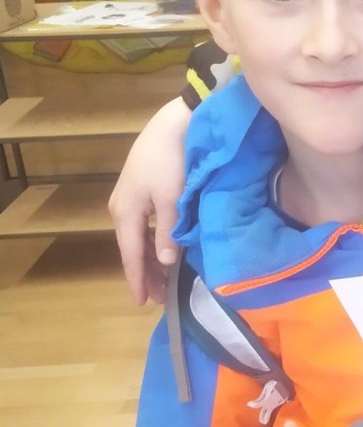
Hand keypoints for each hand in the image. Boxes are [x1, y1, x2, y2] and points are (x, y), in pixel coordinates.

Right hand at [108, 96, 191, 305]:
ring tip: (163, 279)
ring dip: (149, 258)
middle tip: (159, 297)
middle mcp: (122, 207)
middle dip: (145, 272)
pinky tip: (163, 249)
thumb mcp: (171, 200)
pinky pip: (144, 224)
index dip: (138, 279)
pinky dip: (152, 240)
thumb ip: (168, 233)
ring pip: (138, 237)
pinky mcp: (142, 188)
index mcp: (126, 212)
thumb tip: (164, 262)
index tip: (143, 303)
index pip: (130, 255)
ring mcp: (130, 197)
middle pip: (132, 248)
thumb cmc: (172, 161)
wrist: (175, 123)